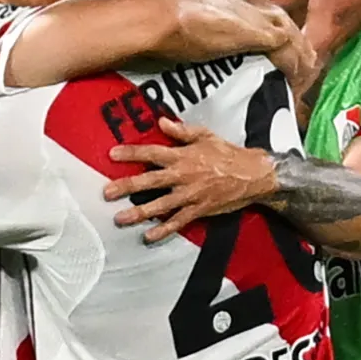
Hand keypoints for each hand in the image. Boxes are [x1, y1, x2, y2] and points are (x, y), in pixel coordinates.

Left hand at [102, 117, 277, 241]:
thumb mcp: (206, 136)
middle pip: (150, 181)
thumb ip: (182, 131)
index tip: (113, 154)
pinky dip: (163, 230)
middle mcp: (183, 176)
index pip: (152, 153)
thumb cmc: (228, 154)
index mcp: (183, 156)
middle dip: (127, 187)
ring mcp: (190, 195)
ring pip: (160, 205)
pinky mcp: (198, 210)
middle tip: (107, 192)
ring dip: (139, 213)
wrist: (253, 174)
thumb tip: (161, 122)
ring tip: (120, 218)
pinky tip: (148, 237)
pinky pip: (177, 222)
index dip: (132, 153)